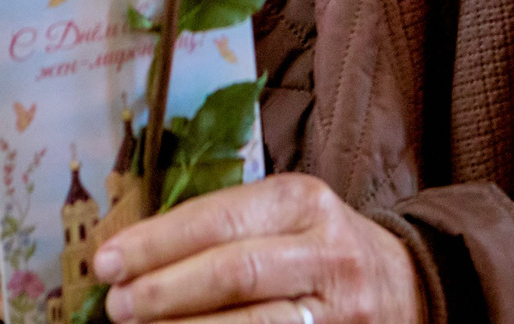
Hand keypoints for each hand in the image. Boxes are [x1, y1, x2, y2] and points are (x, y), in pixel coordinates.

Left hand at [92, 173, 418, 322]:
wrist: (407, 285)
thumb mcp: (284, 216)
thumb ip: (225, 226)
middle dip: (166, 290)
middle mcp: (325, 251)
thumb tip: (135, 253)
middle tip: (117, 306)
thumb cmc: (318, 246)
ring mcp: (338, 307)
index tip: (106, 262)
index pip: (219, 220)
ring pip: (254, 323)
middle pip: (234, 271)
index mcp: (301, 201)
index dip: (157, 242)